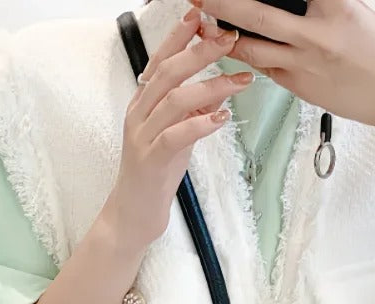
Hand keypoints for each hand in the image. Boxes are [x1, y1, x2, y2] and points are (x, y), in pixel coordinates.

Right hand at [100, 9, 254, 255]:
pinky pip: (175, 136)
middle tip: (229, 40)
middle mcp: (139, 113)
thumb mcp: (179, 136)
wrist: (134, 212)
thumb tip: (218, 90)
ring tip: (240, 80)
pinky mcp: (150, 160)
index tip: (203, 16)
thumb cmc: (157, 174)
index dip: (180, 36)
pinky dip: (200, 124)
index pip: (161, 60)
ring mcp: (142, 136)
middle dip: (200, 52)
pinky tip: (222, 117)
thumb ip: (193, 112)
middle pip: (168, 72)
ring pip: (174, 100)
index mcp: (143, 103)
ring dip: (210, 86)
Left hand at [187, 0, 374, 127]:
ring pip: (251, 47)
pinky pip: (263, 67)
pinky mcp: (298, 86)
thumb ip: (318, 2)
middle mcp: (315, 35)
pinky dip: (246, 54)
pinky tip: (233, 44)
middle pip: (256, 14)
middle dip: (222, 3)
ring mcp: (304, 64)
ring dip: (224, 35)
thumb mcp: (351, 9)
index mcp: (334, 7)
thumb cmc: (374, 49)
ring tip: (207, 23)